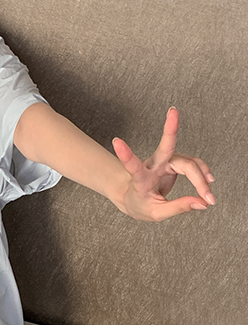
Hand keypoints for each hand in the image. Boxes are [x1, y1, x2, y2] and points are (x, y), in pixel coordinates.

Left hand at [112, 107, 214, 221]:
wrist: (135, 198)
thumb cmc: (140, 205)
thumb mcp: (156, 213)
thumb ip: (178, 208)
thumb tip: (202, 203)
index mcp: (140, 179)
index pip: (133, 167)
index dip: (126, 155)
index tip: (116, 141)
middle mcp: (153, 165)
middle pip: (165, 147)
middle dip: (170, 128)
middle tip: (173, 111)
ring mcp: (165, 161)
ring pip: (188, 163)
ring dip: (201, 178)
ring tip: (209, 196)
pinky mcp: (175, 162)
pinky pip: (194, 165)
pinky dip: (203, 173)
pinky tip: (208, 182)